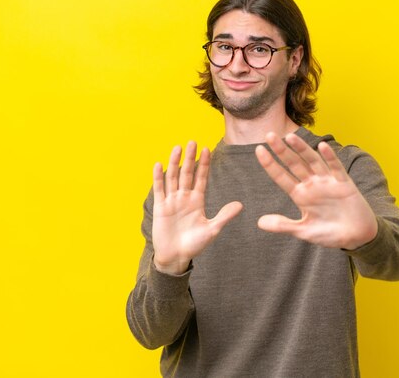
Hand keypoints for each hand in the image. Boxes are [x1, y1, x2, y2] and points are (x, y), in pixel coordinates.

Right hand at [152, 142, 242, 274]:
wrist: (176, 257)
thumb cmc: (194, 245)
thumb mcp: (212, 229)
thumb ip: (224, 216)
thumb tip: (240, 205)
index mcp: (197, 201)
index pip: (201, 178)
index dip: (204, 164)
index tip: (207, 150)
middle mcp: (184, 197)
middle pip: (187, 173)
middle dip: (190, 158)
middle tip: (193, 141)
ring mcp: (172, 201)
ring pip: (173, 177)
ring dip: (174, 162)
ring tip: (177, 147)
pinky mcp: (160, 207)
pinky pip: (159, 189)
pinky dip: (158, 177)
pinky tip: (159, 164)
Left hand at [255, 132, 377, 249]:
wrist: (356, 237)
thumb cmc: (329, 233)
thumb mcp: (303, 231)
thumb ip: (283, 225)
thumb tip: (259, 222)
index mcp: (300, 195)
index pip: (281, 177)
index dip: (270, 164)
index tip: (258, 150)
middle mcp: (312, 185)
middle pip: (294, 164)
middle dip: (282, 151)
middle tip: (269, 135)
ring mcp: (327, 182)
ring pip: (312, 161)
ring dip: (302, 149)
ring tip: (290, 137)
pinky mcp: (344, 184)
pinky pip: (336, 168)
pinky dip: (330, 157)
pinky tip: (322, 146)